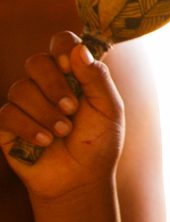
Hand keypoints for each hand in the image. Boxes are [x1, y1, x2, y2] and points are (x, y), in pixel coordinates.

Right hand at [0, 33, 125, 200]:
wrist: (80, 178)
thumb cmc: (99, 142)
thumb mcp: (109, 109)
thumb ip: (96, 78)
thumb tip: (79, 49)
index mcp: (74, 74)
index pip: (62, 43)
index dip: (62, 47)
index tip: (70, 65)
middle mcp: (46, 84)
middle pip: (36, 61)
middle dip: (53, 84)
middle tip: (71, 108)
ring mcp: (25, 103)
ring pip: (21, 88)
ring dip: (45, 112)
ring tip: (63, 132)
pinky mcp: (7, 124)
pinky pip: (8, 113)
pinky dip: (28, 127)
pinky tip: (44, 141)